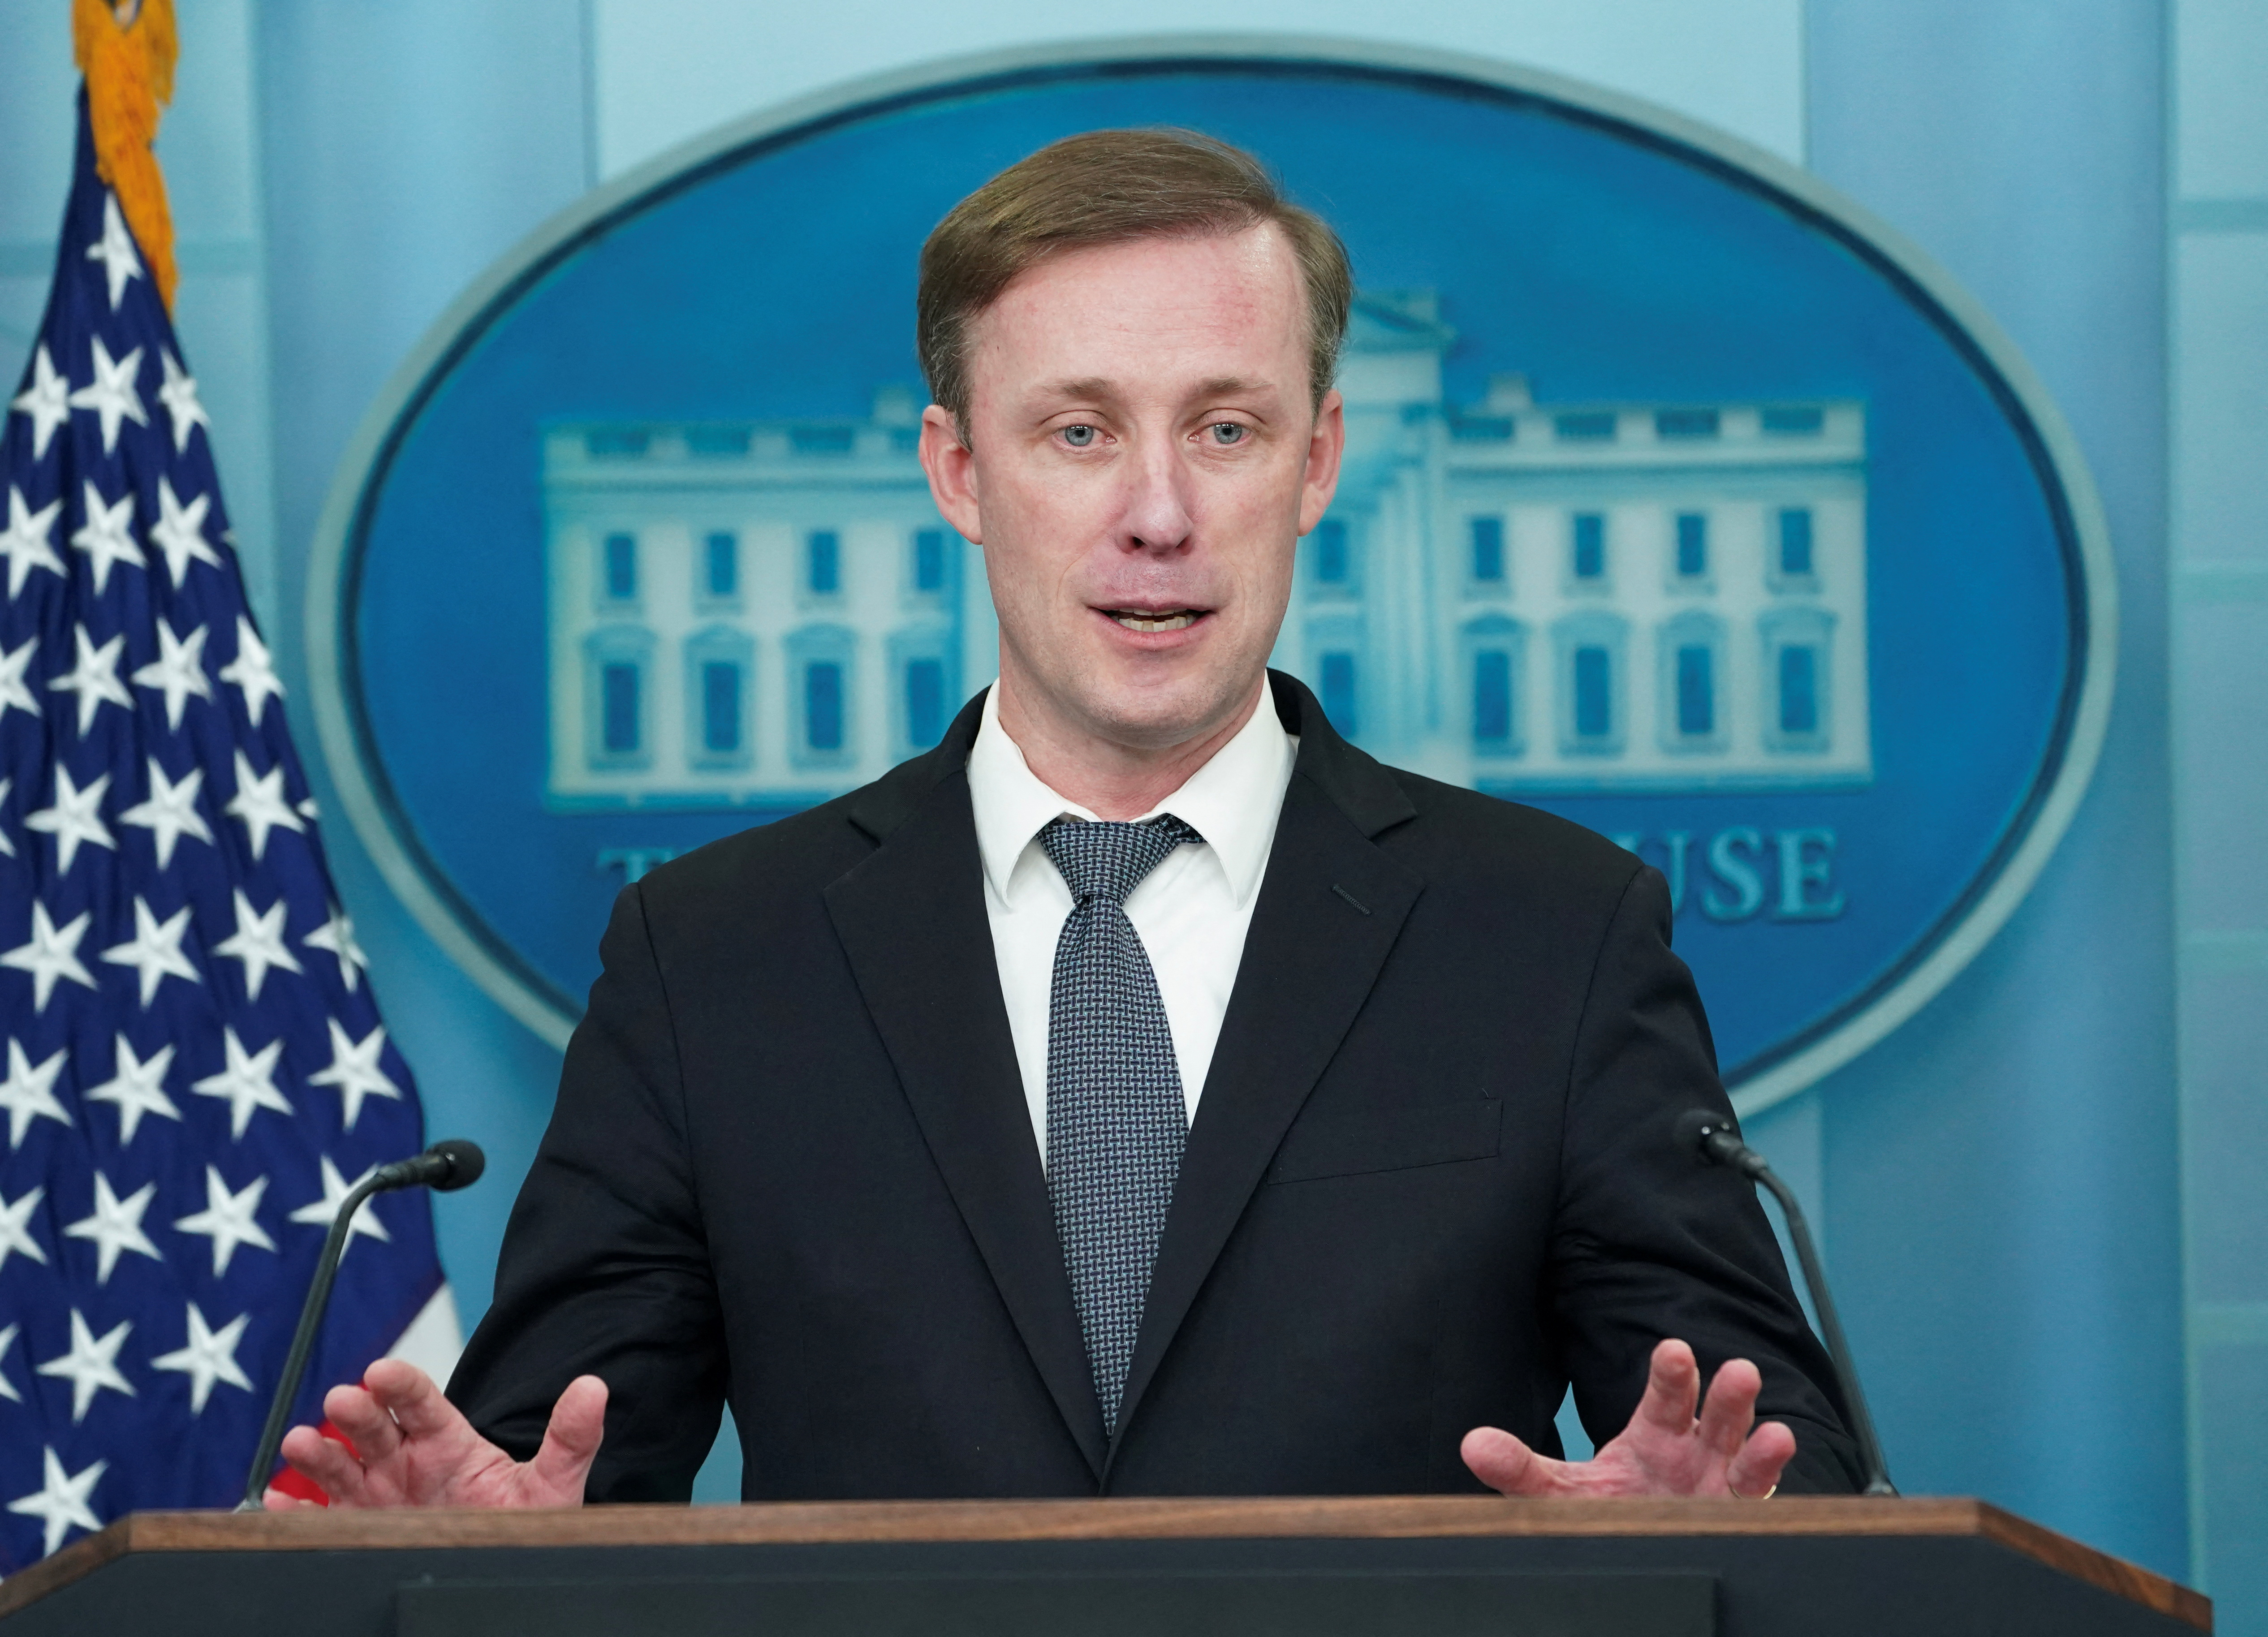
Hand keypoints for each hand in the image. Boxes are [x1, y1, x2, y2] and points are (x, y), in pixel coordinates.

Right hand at [263, 1358, 606, 1508]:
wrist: (503, 1567)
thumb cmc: (521, 1522)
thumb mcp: (552, 1485)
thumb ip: (570, 1440)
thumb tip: (595, 1387)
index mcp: (449, 1442)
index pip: (421, 1401)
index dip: (400, 1384)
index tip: (381, 1371)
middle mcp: (407, 1463)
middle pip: (376, 1429)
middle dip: (357, 1412)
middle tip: (342, 1399)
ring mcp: (380, 1498)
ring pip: (342, 1468)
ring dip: (318, 1454)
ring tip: (299, 1443)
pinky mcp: (363, 1532)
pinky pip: (324, 1521)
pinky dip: (299, 1514)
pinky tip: (282, 1508)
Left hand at [1462, 1338, 1793, 1498]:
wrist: (1637, 1551)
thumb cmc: (1609, 1509)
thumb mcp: (1562, 1492)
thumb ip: (1521, 1469)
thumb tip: (1473, 1445)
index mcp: (1654, 1437)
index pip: (1665, 1399)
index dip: (1672, 1375)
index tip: (1674, 1350)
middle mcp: (1694, 1454)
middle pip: (1715, 1418)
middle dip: (1725, 1396)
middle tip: (1739, 1370)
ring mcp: (1719, 1488)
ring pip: (1745, 1459)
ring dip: (1760, 1445)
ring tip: (1777, 1433)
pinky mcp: (1735, 1522)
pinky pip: (1758, 1504)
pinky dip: (1769, 1489)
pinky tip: (1780, 1471)